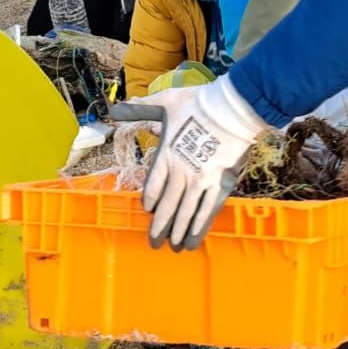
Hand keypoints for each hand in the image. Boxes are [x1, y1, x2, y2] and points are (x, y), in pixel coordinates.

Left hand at [110, 78, 266, 250]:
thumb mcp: (166, 101)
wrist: (231, 109)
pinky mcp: (219, 183)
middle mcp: (181, 171)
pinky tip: (194, 238)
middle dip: (160, 226)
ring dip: (178, 231)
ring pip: (186, 212)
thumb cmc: (198, 103)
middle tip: (153, 243)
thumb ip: (141, 108)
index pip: (154, 185)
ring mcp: (201, 180)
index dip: (150, 199)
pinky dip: (200, 226)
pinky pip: (208, 210)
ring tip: (174, 247)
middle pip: (168, 204)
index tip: (147, 210)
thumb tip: (116, 108)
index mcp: (167, 154)